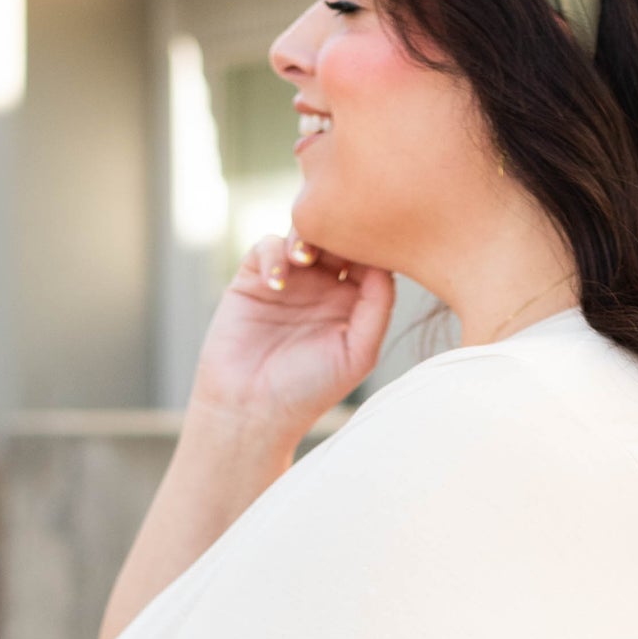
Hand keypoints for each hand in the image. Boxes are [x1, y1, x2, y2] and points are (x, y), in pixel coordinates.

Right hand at [190, 227, 396, 439]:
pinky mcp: (253, 279)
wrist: (251, 408)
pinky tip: (275, 284)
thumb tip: (386, 262)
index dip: (373, 243)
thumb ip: (378, 307)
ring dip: (305, 237)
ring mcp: (289, 281)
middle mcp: (323, 287)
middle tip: (336, 238)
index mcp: (353, 302)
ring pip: (302, 234)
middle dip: (338, 230)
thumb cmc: (310, 390)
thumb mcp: (358, 352)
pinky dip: (273, 255)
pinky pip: (267, 247)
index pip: (370, 258)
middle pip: (338, 237)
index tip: (374, 239)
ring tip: (303, 259)